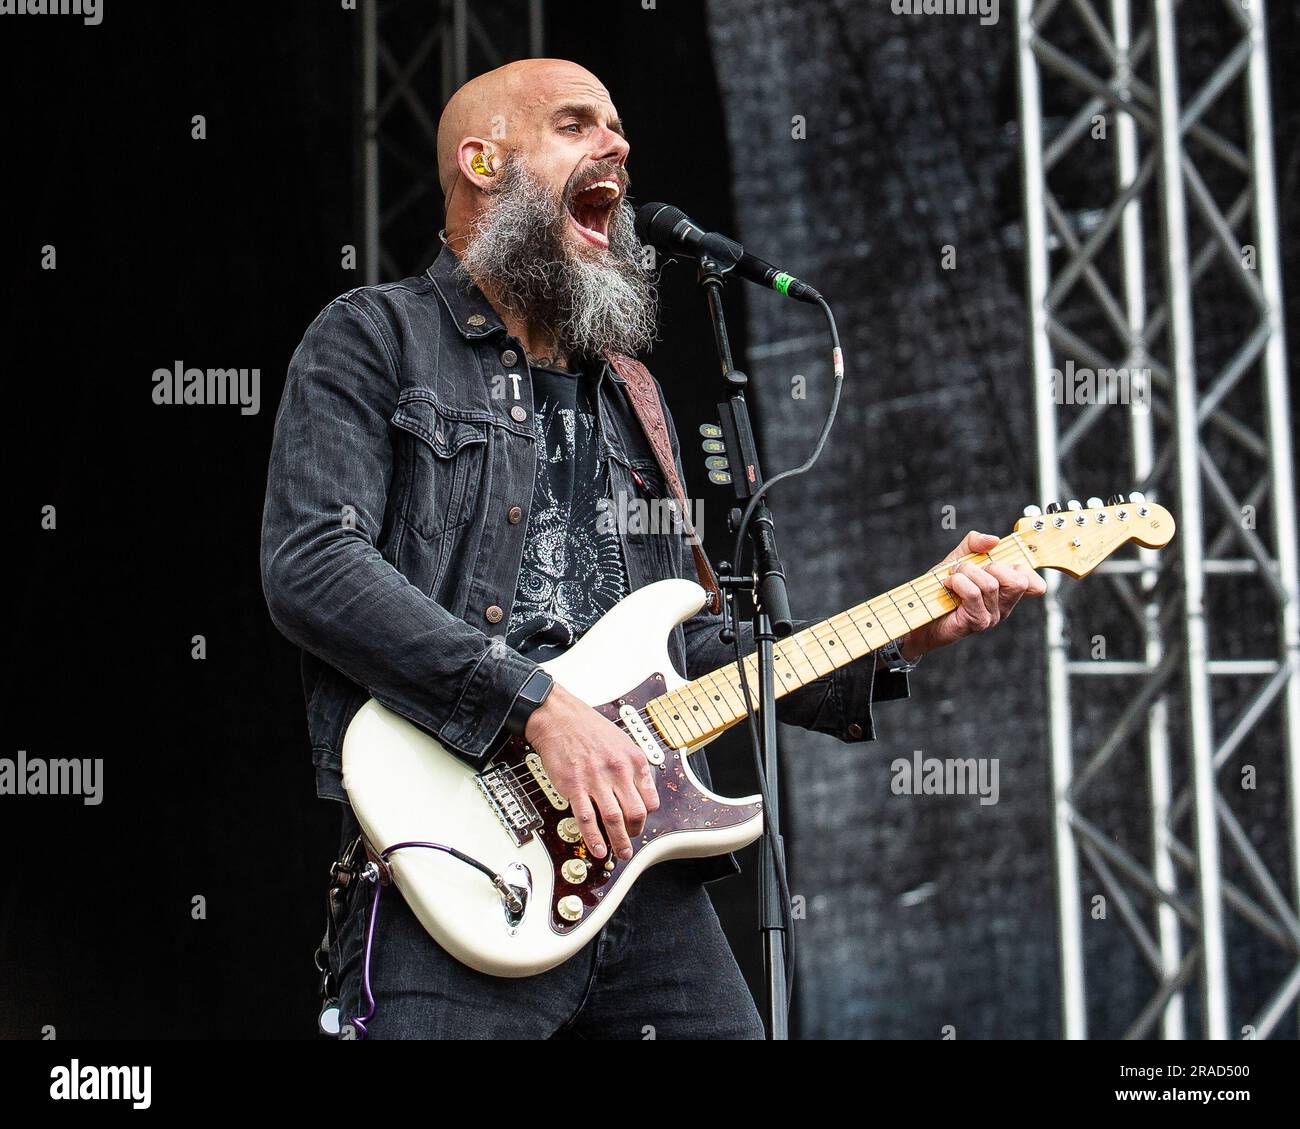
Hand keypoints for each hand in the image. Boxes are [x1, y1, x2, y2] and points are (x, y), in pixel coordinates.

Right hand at [524, 683, 659, 860]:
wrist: (559, 718)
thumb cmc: (588, 728)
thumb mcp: (623, 742)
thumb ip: (633, 768)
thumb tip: (640, 792)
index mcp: (633, 760)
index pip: (651, 799)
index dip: (647, 816)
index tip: (640, 822)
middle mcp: (618, 771)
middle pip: (636, 813)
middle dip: (635, 833)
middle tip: (630, 842)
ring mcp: (596, 780)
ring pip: (613, 819)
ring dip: (618, 841)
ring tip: (619, 853)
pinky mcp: (574, 786)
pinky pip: (586, 818)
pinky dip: (593, 837)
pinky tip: (597, 848)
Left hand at [897, 530, 1046, 659]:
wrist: (919, 612)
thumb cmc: (942, 588)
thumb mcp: (959, 559)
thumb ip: (975, 545)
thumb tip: (994, 540)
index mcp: (1006, 591)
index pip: (1036, 585)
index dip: (1024, 569)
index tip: (997, 562)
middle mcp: (1004, 606)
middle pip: (1020, 582)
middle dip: (993, 566)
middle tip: (969, 568)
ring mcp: (992, 616)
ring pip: (991, 585)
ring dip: (967, 572)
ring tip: (953, 575)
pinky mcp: (977, 623)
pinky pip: (974, 594)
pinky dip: (959, 582)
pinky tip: (949, 584)